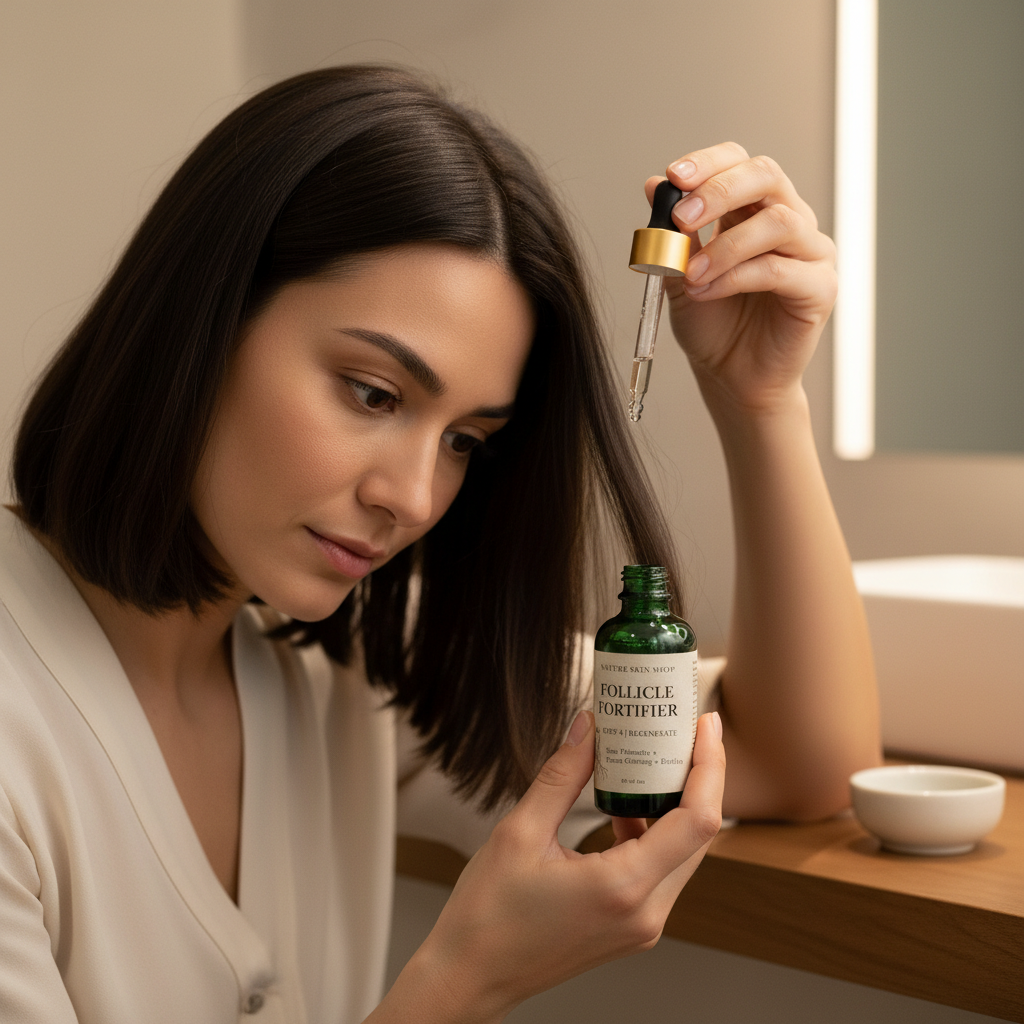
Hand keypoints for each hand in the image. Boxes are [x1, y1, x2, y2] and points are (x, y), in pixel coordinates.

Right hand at [392, 711, 725, 1020]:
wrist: (471, 976)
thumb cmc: (489, 915)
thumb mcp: (520, 831)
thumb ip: (562, 776)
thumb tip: (589, 728)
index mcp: (623, 888)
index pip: (697, 821)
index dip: (709, 767)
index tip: (704, 726)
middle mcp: (646, 913)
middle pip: (699, 835)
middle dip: (698, 778)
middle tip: (681, 731)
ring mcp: (643, 926)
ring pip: (683, 854)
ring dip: (676, 805)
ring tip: (654, 760)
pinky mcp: (632, 928)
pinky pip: (660, 871)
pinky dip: (654, 832)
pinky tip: (624, 807)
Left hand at [648, 142, 836, 413]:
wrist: (730, 377)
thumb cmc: (712, 324)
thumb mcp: (678, 274)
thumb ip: (672, 234)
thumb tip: (652, 185)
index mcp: (754, 209)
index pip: (740, 163)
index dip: (709, 163)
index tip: (673, 176)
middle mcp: (789, 221)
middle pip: (767, 175)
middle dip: (720, 190)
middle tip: (683, 217)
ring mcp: (810, 253)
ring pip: (778, 222)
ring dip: (725, 245)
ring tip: (690, 274)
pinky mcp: (820, 288)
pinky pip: (781, 270)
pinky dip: (736, 277)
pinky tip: (706, 292)